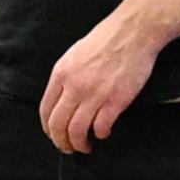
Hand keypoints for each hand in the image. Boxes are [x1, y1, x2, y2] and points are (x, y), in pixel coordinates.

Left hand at [38, 4, 162, 152]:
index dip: (48, 128)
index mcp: (61, 73)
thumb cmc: (106, 40)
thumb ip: (66, 77)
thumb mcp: (75, 55)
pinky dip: (100, 134)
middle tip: (68, 148)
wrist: (133, 31)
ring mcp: (95, 93)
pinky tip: (104, 132)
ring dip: (79, 144)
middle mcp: (74, 85)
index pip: (46, 109)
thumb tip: (62, 99)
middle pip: (58, 124)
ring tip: (85, 146)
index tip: (54, 135)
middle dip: (61, 142)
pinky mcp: (115, 100)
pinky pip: (101, 127)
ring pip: (77, 130)